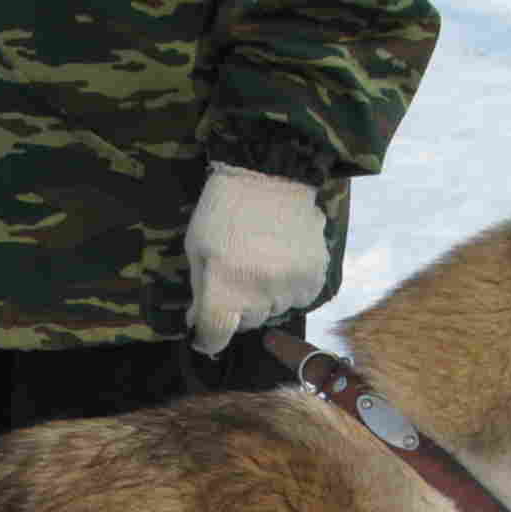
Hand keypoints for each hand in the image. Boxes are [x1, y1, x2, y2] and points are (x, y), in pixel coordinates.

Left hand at [185, 164, 328, 355]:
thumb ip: (199, 290)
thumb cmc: (222, 210)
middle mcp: (259, 296)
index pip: (216, 337)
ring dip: (265, 297)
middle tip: (235, 277)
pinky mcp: (314, 276)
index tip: (205, 331)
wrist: (270, 173)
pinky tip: (282, 263)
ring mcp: (289, 286)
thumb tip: (198, 323)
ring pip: (274, 311)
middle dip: (237, 308)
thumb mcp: (196, 248)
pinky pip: (300, 299)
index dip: (207, 337)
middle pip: (247, 324)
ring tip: (260, 263)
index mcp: (224, 289)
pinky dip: (290, 288)